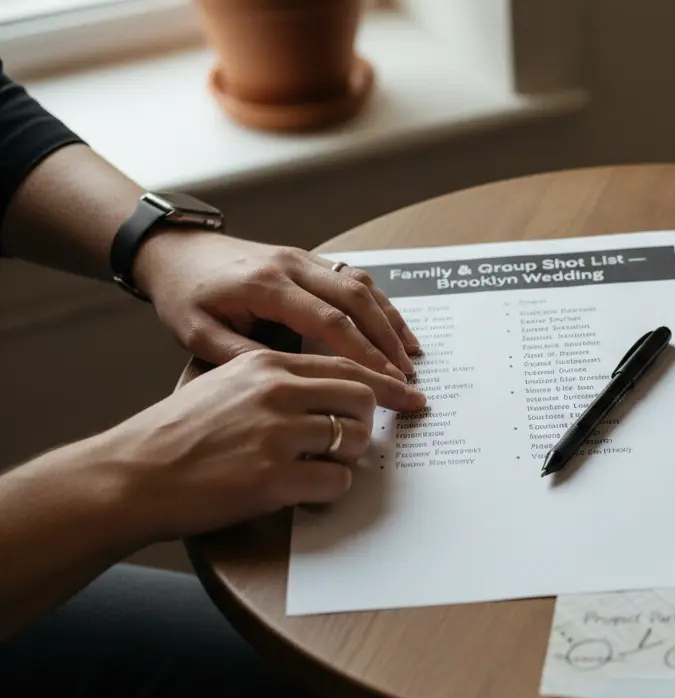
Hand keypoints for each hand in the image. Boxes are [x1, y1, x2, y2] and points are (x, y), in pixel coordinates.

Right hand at [98, 349, 423, 540]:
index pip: (346, 365)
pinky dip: (331, 492)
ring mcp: (276, 434)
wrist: (130, 475)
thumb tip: (324, 393)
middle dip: (370, 424)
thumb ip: (271, 381)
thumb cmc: (174, 435)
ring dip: (348, 460)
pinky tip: (306, 494)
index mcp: (266, 365)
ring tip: (318, 470)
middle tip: (358, 443)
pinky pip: (336, 482)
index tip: (412, 396)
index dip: (386, 384)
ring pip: (354, 440)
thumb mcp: (222, 384)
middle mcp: (276, 392)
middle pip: (362, 398)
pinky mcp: (273, 478)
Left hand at [132, 229, 421, 380]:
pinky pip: (353, 277)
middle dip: (387, 340)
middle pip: (356, 300)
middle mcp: (292, 265)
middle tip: (408, 375)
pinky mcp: (307, 258)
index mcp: (266, 286)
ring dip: (390, 319)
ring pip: (361, 284)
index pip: (330, 322)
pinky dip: (379, 302)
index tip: (386, 381)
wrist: (173, 250)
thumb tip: (292, 382)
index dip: (363, 354)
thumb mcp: (196, 333)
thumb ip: (241, 356)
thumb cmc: (183, 294)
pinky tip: (393, 326)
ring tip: (412, 354)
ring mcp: (303, 258)